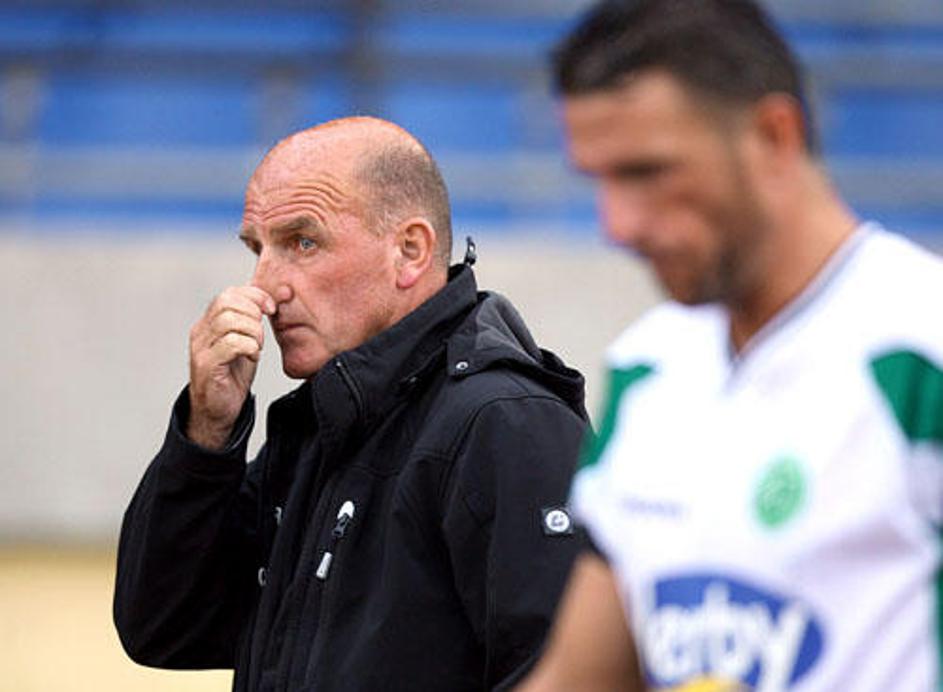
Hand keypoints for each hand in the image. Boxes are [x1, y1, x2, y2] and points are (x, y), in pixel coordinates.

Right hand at [187, 286, 275, 449]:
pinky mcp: (207, 365)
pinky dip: (249, 347)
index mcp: (209, 323)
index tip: (271, 309)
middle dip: (254, 314)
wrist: (217, 409)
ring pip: (229, 320)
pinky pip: (231, 343)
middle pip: (227, 302)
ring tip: (257, 347)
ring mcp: (201, 348)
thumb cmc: (232, 376)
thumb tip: (269, 300)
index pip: (229, 293)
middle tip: (262, 334)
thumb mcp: (244, 342)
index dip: (254, 296)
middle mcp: (201, 332)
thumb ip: (251, 321)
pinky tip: (252, 357)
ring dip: (253, 332)